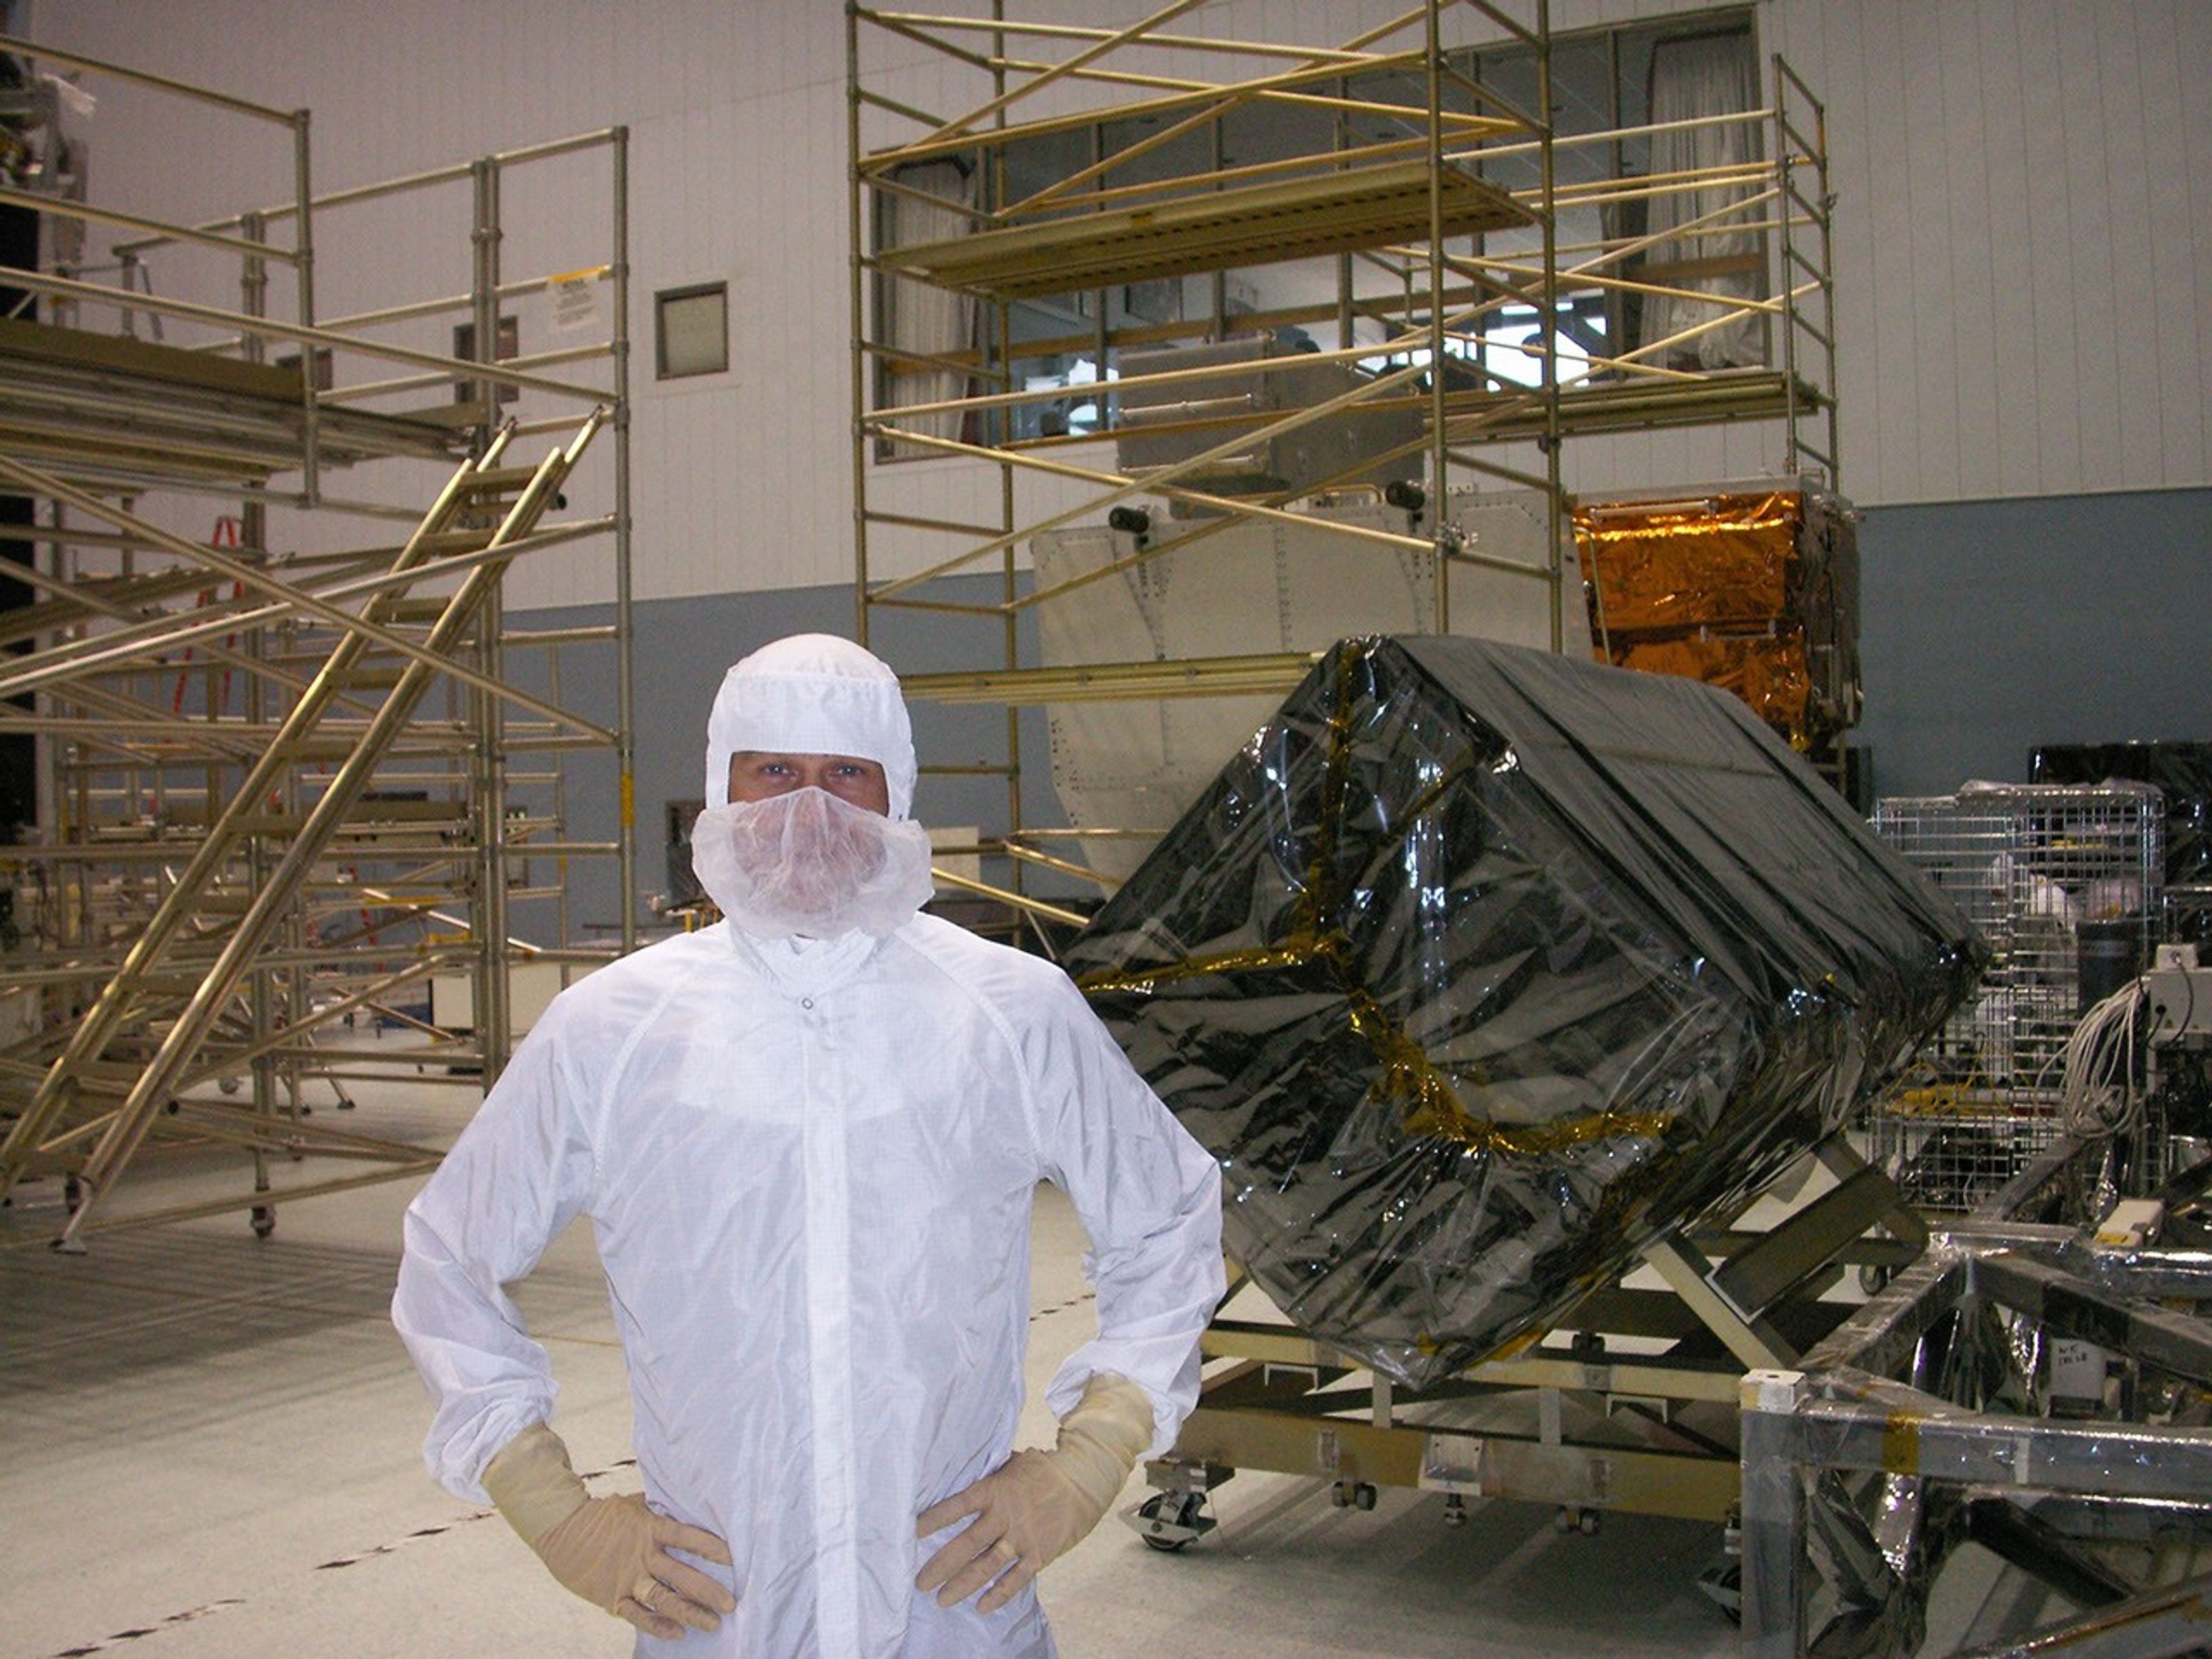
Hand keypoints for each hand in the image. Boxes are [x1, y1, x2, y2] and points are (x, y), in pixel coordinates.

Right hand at [534, 1488, 737, 1639]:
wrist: (561, 1529)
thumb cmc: (601, 1514)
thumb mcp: (634, 1505)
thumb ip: (660, 1510)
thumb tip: (688, 1505)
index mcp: (650, 1528)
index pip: (686, 1536)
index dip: (710, 1547)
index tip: (733, 1559)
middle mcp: (643, 1555)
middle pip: (681, 1575)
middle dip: (708, 1590)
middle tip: (732, 1603)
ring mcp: (629, 1578)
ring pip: (664, 1599)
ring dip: (690, 1612)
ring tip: (714, 1623)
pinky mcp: (613, 1597)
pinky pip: (638, 1615)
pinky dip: (658, 1625)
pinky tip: (678, 1634)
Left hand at [914, 1373, 1151, 1614]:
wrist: (1083, 1481)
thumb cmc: (1042, 1470)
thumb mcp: (1012, 1464)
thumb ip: (988, 1477)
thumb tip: (961, 1475)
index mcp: (995, 1490)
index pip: (958, 1506)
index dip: (935, 1519)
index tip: (913, 1532)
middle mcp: (1005, 1516)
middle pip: (967, 1545)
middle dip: (941, 1565)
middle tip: (921, 1582)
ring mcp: (1022, 1538)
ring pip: (987, 1566)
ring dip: (962, 1585)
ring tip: (942, 1600)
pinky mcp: (1039, 1554)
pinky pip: (1016, 1579)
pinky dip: (999, 1593)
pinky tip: (983, 1606)